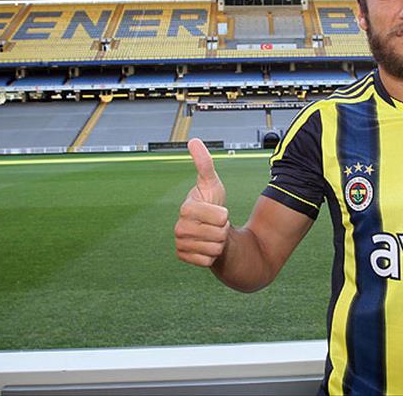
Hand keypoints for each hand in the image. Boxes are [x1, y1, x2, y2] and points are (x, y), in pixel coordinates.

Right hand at [174, 138, 229, 266]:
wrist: (211, 230)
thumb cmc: (212, 204)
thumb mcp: (212, 183)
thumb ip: (204, 163)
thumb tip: (193, 140)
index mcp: (186, 208)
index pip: (220, 217)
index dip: (224, 215)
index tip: (218, 212)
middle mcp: (178, 227)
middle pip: (218, 234)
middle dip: (223, 230)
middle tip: (215, 226)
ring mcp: (179, 243)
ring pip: (214, 249)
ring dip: (219, 244)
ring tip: (212, 236)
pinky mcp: (183, 258)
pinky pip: (208, 261)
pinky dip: (212, 257)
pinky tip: (207, 248)